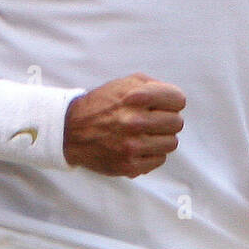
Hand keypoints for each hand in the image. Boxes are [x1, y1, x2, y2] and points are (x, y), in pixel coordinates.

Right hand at [64, 73, 185, 176]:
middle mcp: (134, 121)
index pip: (178, 100)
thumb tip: (176, 100)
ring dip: (161, 138)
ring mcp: (132, 145)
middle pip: (176, 122)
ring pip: (171, 143)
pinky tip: (138, 147)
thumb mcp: (125, 83)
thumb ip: (153, 86)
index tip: (164, 105)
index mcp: (136, 97)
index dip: (172, 102)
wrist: (71, 131)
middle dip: (166, 120)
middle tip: (153, 121)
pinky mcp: (129, 165)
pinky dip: (152, 154)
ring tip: (145, 134)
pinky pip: (159, 160)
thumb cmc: (102, 105)